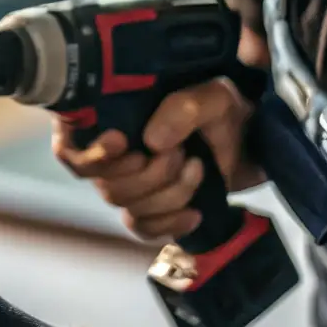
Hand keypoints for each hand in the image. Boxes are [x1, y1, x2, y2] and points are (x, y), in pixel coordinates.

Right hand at [54, 78, 263, 240]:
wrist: (255, 142)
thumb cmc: (228, 110)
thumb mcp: (213, 97)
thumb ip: (184, 109)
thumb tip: (151, 141)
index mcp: (113, 119)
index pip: (72, 149)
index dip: (91, 155)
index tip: (122, 141)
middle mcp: (114, 154)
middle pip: (106, 185)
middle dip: (149, 176)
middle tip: (183, 154)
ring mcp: (131, 184)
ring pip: (128, 207)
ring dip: (167, 196)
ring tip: (198, 170)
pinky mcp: (152, 208)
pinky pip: (143, 228)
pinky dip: (169, 223)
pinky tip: (194, 213)